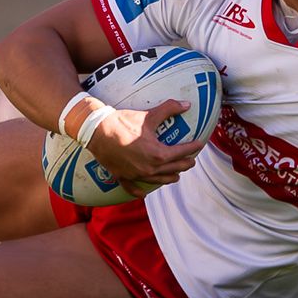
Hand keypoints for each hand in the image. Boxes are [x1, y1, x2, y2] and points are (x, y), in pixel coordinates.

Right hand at [86, 98, 206, 190]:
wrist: (97, 131)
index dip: (192, 148)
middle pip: (174, 168)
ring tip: (177, 175)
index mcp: (158, 154)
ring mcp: (136, 175)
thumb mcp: (149, 115)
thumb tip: (187, 104)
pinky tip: (145, 192)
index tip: (199, 144)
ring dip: (170, 177)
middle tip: (192, 160)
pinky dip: (140, 191)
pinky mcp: (123, 177)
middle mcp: (150, 169)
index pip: (182, 152)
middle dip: (185, 164)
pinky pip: (134, 188)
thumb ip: (170, 109)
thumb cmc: (124, 122)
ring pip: (159, 181)